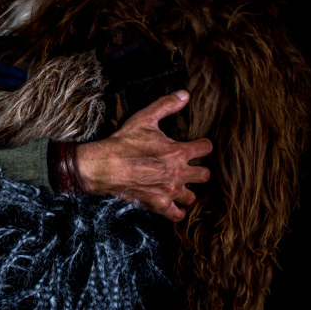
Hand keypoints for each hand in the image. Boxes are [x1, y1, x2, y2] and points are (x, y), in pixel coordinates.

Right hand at [73, 91, 211, 221]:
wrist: (104, 166)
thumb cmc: (124, 142)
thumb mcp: (145, 118)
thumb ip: (167, 105)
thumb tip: (186, 94)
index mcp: (179, 151)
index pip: (206, 148)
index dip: (203, 145)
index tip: (198, 146)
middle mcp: (179, 172)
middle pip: (204, 175)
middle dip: (199, 170)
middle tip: (190, 168)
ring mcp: (169, 191)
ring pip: (192, 196)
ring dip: (188, 191)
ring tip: (180, 186)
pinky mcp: (159, 205)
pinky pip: (177, 215)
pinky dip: (177, 211)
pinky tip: (172, 205)